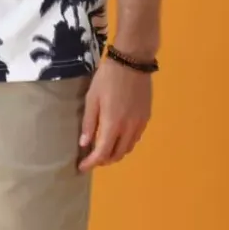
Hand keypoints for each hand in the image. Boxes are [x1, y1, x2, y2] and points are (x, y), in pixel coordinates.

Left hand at [77, 56, 152, 171]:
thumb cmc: (107, 78)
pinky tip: (118, 137)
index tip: (82, 167)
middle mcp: (129, 129)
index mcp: (113, 124)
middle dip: (104, 160)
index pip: (103, 153)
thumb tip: (85, 144)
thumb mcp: (92, 98)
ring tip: (104, 148)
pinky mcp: (146, 118)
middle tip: (92, 157)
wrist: (132, 62)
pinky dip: (125, 143)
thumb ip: (89, 122)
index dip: (92, 162)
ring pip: (128, 148)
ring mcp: (140, 124)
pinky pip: (136, 138)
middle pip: (117, 154)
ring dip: (116, 153)